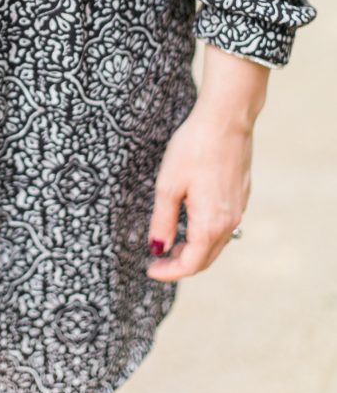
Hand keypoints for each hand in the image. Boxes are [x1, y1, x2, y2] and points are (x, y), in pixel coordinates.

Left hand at [146, 43, 269, 280]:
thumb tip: (159, 248)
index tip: (150, 270)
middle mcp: (230, 221)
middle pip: (206, 258)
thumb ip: (163, 221)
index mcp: (210, 224)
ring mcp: (239, 208)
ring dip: (195, 249)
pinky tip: (192, 220)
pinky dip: (207, 233)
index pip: (191, 264)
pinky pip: (224, 225)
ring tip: (172, 243)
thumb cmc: (194, 149)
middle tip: (158, 261)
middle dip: (182, 264)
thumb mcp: (168, 185)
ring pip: (217, 242)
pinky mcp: (242, 194)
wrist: (226, 120)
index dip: (169, 272)